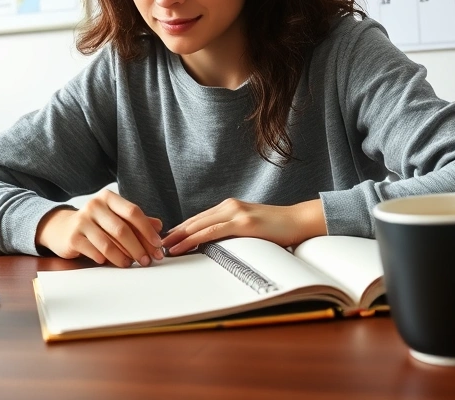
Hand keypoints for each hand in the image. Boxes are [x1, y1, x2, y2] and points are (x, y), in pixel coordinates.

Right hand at [35, 189, 163, 266]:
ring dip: (124, 257)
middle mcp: (94, 205)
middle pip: (122, 229)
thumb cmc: (96, 223)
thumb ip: (137, 221)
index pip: (133, 212)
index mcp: (108, 197)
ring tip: (131, 264)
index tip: (158, 245)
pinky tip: (112, 263)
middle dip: (138, 248)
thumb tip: (159, 227)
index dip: (148, 230)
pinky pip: (95, 252)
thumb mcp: (116, 217)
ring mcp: (82, 221)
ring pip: (108, 243)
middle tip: (147, 261)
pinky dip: (106, 260)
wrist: (62, 228)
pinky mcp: (73, 237)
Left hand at [161, 198, 326, 255]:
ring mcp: (235, 212)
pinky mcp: (242, 222)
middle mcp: (229, 206)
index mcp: (230, 207)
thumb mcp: (251, 229)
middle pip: (193, 220)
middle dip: (173, 233)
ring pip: (198, 225)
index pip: (198, 219)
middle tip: (154, 244)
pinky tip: (181, 247)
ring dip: (177, 237)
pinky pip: (211, 232)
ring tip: (162, 248)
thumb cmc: (278, 229)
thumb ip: (234, 232)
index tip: (165, 239)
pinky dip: (192, 240)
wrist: (300, 221)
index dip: (180, 229)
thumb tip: (217, 245)